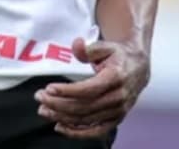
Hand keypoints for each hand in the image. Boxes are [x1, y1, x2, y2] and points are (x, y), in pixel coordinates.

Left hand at [34, 38, 149, 139]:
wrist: (139, 68)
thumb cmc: (118, 56)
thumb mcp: (105, 46)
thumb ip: (89, 48)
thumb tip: (76, 45)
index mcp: (116, 78)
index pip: (89, 89)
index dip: (68, 91)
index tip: (48, 88)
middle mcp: (118, 97)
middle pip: (84, 106)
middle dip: (58, 104)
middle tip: (39, 98)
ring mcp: (118, 111)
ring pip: (87, 119)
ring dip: (62, 117)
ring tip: (43, 110)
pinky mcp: (116, 120)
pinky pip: (96, 131)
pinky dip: (77, 133)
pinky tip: (59, 127)